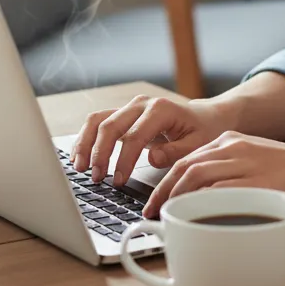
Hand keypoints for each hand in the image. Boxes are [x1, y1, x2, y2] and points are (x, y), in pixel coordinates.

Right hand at [71, 95, 231, 183]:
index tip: (118, 181)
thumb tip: (151, 158)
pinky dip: (86, 138)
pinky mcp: (123, 114)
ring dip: (86, 144)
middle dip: (99, 153)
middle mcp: (142, 104)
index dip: (123, 160)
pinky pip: (98, 122)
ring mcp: (130, 107)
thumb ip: (176, 152)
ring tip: (81, 169)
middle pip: (110, 125)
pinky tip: (80, 157)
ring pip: (98, 120)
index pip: (135, 136)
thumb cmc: (202, 132)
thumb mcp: (198, 144)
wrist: (204, 117)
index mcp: (161, 110)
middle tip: (97, 178)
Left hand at [142, 131, 284, 218]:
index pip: (187, 159)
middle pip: (185, 166)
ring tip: (167, 219)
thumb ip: (230, 174)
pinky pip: (220, 192)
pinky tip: (193, 220)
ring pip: (196, 176)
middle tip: (153, 213)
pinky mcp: (257, 181)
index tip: (155, 201)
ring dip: (175, 199)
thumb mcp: (256, 162)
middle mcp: (234, 147)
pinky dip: (201, 206)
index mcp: (231, 141)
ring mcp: (245, 163)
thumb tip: (202, 200)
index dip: (165, 181)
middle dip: (163, 191)